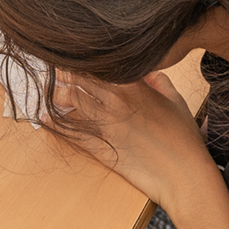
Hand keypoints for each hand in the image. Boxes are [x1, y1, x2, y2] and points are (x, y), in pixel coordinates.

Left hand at [52, 71, 219, 213]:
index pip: (98, 64)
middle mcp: (116, 102)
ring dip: (56, 93)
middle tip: (51, 66)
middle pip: (78, 79)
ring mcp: (106, 125)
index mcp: (134, 86)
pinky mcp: (100, 148)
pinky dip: (54, 123)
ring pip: (71, 101)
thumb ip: (160, 82)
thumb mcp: (177, 102)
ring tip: (47, 87)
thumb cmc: (184, 140)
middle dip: (63, 72)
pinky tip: (44, 116)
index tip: (70, 52)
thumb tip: (148, 72)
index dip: (81, 58)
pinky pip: (71, 132)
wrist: (184, 176)